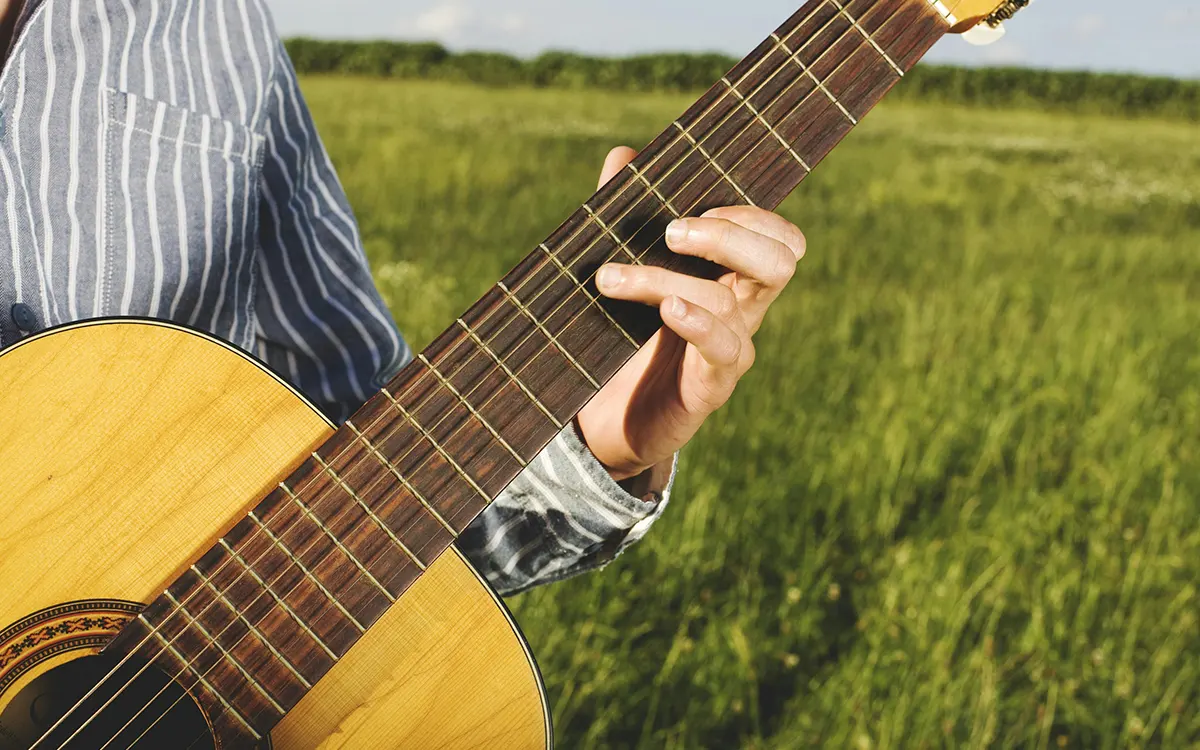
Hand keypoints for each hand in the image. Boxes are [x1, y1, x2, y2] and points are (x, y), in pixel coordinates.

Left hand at [576, 147, 805, 481]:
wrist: (604, 421)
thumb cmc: (620, 339)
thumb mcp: (621, 271)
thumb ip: (624, 216)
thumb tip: (624, 155)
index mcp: (733, 277)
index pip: (778, 238)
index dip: (752, 215)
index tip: (694, 203)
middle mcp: (744, 310)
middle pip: (780, 260)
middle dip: (730, 236)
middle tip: (671, 231)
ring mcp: (731, 350)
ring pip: (728, 301)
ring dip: (664, 280)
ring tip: (610, 278)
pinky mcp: (711, 387)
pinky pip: (724, 351)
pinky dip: (699, 324)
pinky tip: (670, 309)